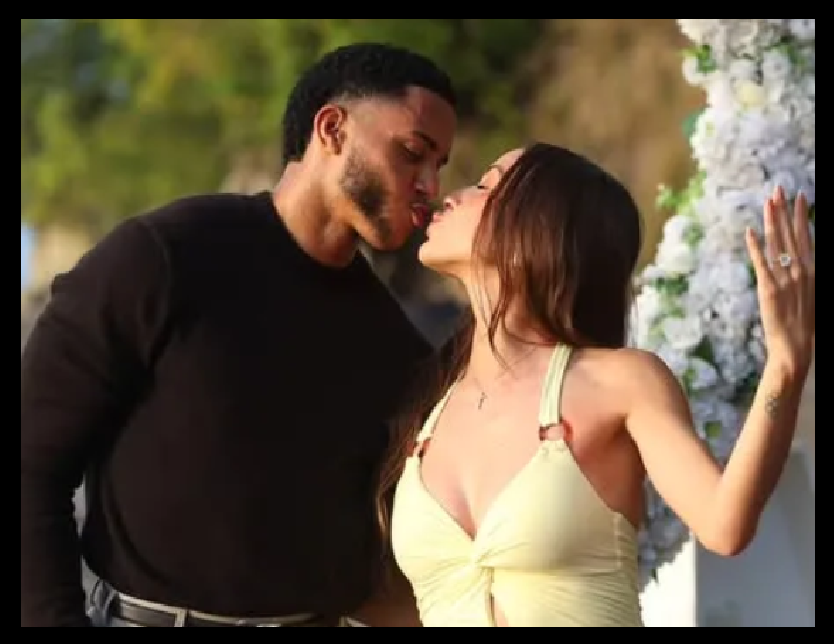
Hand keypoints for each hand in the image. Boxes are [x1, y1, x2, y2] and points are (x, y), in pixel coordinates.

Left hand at [745, 185, 814, 376]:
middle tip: (778, 189)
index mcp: (813, 270)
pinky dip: (755, 246)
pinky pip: (761, 263)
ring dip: (771, 221)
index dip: (802, 215)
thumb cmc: (804, 323)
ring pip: (777, 243)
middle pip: (791, 234)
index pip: (807, 236)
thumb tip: (799, 258)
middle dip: (784, 210)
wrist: (796, 347)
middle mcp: (801, 270)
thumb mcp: (811, 293)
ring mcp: (785, 278)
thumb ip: (805, 274)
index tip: (799, 196)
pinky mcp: (769, 289)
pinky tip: (750, 231)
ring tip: (767, 202)